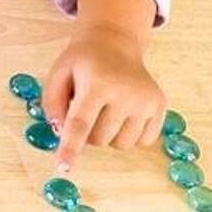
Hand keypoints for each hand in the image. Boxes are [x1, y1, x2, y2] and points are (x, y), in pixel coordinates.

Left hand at [42, 22, 165, 172]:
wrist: (115, 43)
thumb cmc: (82, 62)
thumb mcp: (58, 73)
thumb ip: (52, 104)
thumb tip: (61, 133)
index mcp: (95, 83)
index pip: (80, 123)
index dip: (70, 148)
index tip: (63, 168)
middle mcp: (125, 92)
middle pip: (98, 139)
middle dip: (88, 133)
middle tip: (88, 108)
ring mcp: (145, 100)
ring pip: (121, 145)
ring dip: (108, 135)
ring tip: (106, 110)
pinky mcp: (160, 105)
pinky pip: (142, 142)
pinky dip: (129, 135)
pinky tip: (124, 113)